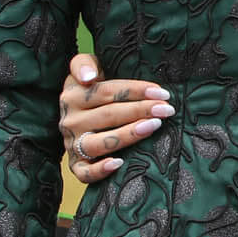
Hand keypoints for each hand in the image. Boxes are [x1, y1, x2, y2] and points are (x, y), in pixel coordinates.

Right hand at [57, 52, 171, 184]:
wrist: (72, 115)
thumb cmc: (91, 89)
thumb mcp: (84, 69)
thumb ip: (83, 64)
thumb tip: (89, 77)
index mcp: (73, 95)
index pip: (107, 91)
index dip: (136, 91)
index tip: (162, 92)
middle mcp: (71, 120)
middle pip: (109, 115)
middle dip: (141, 111)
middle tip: (167, 110)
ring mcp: (72, 143)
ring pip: (100, 142)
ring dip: (128, 135)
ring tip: (153, 127)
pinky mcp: (75, 164)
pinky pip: (84, 172)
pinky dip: (99, 171)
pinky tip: (120, 164)